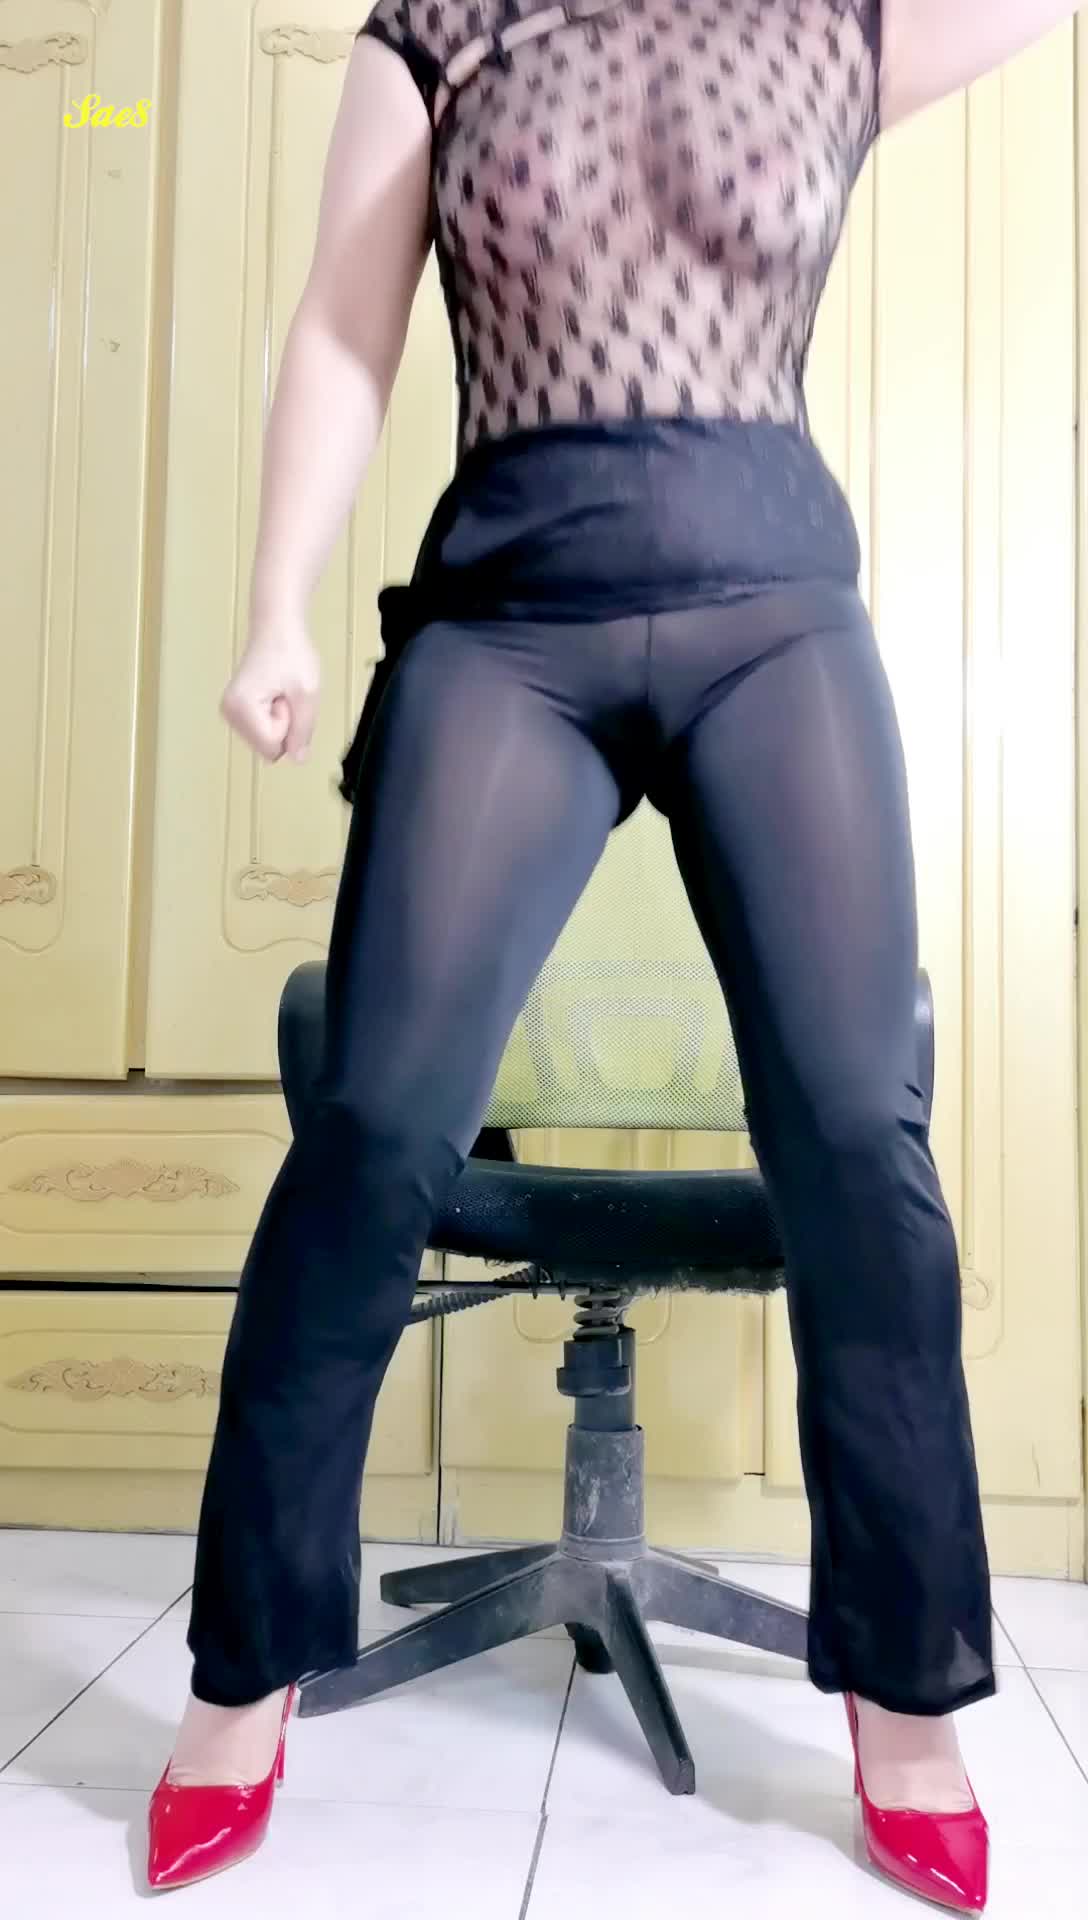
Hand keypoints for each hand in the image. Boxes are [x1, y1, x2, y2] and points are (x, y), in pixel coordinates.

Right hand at [220, 618, 320, 763]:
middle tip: (284, 695)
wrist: (277, 628)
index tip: (287, 697)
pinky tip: (273, 695)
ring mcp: (230, 712)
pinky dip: (273, 718)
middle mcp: (229, 712)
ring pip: (265, 742)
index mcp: (241, 707)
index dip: (289, 725)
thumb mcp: (307, 693)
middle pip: (267, 748)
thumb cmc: (290, 652)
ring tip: (279, 692)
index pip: (273, 746)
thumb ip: (303, 730)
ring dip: (280, 722)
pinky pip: (262, 731)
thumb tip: (298, 759)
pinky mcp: (235, 710)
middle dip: (284, 725)